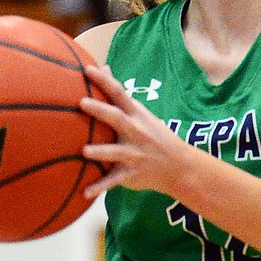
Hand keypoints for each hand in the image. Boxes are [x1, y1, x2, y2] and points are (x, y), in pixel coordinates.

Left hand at [79, 64, 194, 197]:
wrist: (179, 165)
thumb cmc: (154, 135)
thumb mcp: (141, 113)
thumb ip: (119, 95)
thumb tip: (103, 68)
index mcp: (137, 115)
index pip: (119, 94)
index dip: (104, 81)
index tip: (88, 70)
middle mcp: (136, 132)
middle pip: (117, 119)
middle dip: (100, 111)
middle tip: (82, 103)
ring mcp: (135, 153)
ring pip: (116, 152)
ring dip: (101, 152)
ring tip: (84, 151)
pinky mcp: (131, 173)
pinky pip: (113, 181)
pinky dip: (100, 187)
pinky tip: (85, 193)